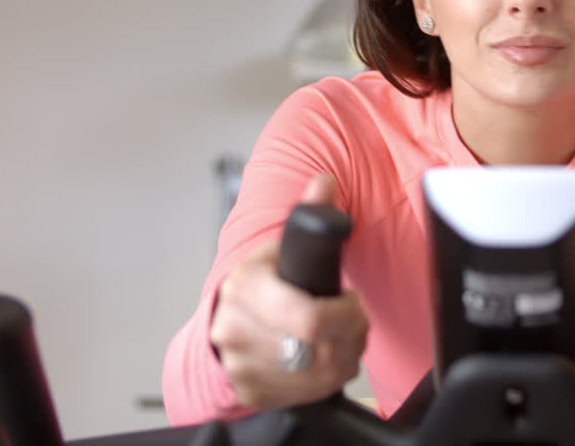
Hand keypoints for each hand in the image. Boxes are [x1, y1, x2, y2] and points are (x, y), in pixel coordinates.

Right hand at [209, 174, 368, 410]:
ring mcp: (242, 366)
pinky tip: (325, 357)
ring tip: (340, 336)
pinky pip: (309, 394)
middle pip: (321, 349)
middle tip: (352, 319)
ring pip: (321, 374)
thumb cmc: (261, 283)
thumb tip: (325, 181)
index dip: (346, 314)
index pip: (310, 318)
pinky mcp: (252, 393)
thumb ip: (309, 214)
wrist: (222, 324)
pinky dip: (328, 377)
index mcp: (245, 287)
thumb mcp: (280, 246)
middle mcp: (236, 330)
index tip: (351, 301)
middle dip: (351, 335)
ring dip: (345, 356)